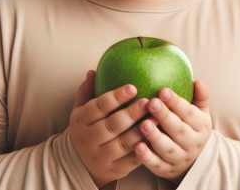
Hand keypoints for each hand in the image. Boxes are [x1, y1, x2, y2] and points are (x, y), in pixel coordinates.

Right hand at [69, 70, 149, 187]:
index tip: (133, 87)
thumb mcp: (81, 110)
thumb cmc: (88, 128)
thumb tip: (94, 70)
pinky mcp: (116, 169)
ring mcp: (102, 156)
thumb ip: (88, 90)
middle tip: (149, 101)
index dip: (116, 97)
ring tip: (158, 117)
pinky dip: (146, 148)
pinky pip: (133, 159)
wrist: (81, 164)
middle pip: (112, 125)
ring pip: (124, 143)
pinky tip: (158, 135)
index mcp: (81, 121)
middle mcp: (89, 139)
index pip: (99, 107)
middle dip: (132, 113)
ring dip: (142, 130)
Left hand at [134, 80, 211, 182]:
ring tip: (143, 124)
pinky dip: (147, 157)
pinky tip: (137, 146)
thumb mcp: (200, 112)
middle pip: (179, 130)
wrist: (191, 160)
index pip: (189, 113)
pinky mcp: (167, 170)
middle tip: (151, 103)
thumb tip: (197, 82)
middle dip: (165, 116)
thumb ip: (200, 97)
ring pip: (168, 148)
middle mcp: (193, 143)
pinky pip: (157, 164)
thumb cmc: (190, 127)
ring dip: (155, 137)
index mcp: (201, 126)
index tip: (163, 91)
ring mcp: (180, 158)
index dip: (176, 102)